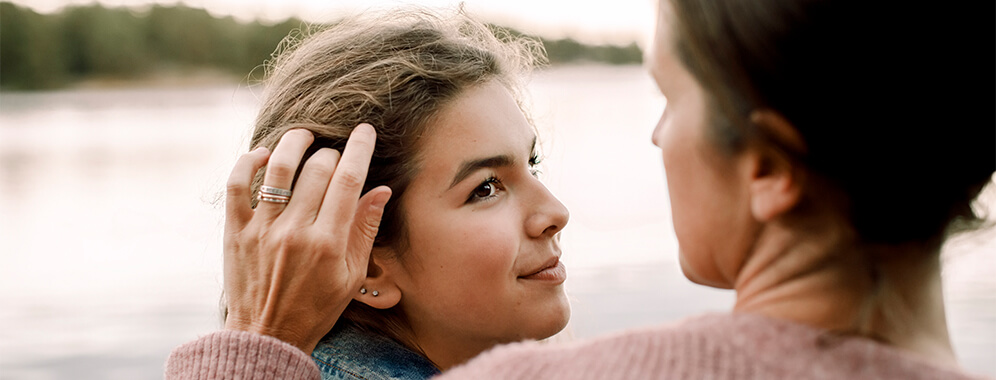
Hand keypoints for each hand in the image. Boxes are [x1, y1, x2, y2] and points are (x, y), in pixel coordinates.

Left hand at [221, 124, 390, 354]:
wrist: (267, 336)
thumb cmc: (315, 308)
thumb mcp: (352, 276)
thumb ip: (365, 229)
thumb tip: (381, 190)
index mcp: (329, 243)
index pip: (349, 180)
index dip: (360, 148)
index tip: (366, 130)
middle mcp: (295, 231)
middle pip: (318, 169)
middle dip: (332, 152)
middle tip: (336, 155)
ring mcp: (262, 229)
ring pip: (279, 167)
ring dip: (295, 142)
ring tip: (305, 137)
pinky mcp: (235, 231)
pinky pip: (237, 184)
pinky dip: (249, 162)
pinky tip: (264, 154)